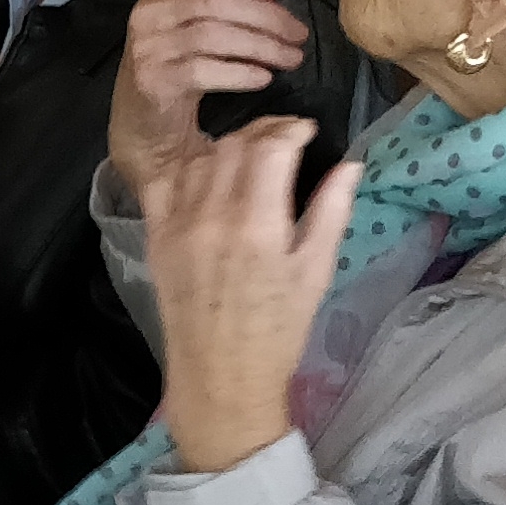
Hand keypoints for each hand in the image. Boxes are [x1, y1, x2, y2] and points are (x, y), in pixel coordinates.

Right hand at [105, 0, 311, 197]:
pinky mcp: (152, 80)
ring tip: (291, 59)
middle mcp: (149, 12)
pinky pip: (204, 71)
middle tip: (299, 34)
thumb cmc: (180, 69)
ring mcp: (147, 46)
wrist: (144, 128)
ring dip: (261, 46)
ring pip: (213, 35)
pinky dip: (240, 73)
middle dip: (266, 15)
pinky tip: (263, 78)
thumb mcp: (203, 25)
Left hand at [145, 116, 357, 472]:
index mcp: (258, 224)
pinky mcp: (155, 237)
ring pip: (199, 158)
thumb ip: (331, 211)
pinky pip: (165, 182)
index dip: (291, 129)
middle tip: (283, 139)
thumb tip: (350, 164)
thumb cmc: (278, 329)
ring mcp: (178, 224)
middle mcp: (212, 215)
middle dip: (263, 132)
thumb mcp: (316, 272)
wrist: (221, 376)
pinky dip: (188, 168)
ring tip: (250, 156)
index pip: (271, 146)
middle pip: (234, 144)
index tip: (307, 132)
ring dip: (227, 147)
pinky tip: (208, 174)